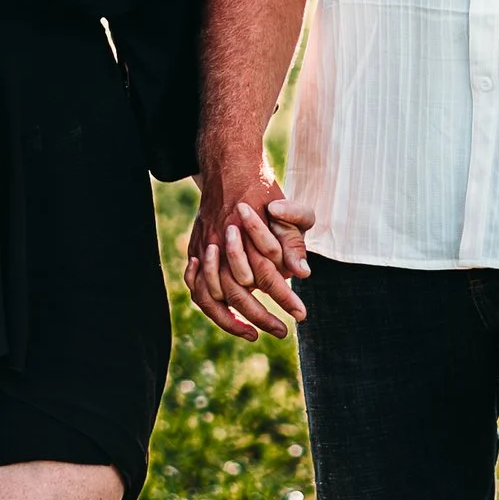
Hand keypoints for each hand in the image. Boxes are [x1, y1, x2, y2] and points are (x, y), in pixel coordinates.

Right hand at [184, 157, 313, 336]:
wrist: (227, 166)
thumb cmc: (262, 189)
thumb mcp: (286, 211)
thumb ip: (293, 241)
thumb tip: (302, 273)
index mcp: (248, 234)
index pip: (269, 276)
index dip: (285, 299)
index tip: (301, 315)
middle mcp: (223, 243)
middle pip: (239, 292)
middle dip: (262, 317)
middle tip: (282, 331)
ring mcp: (206, 247)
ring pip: (212, 295)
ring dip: (231, 320)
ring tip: (252, 333)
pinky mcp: (196, 249)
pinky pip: (196, 285)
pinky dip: (209, 305)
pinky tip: (228, 317)